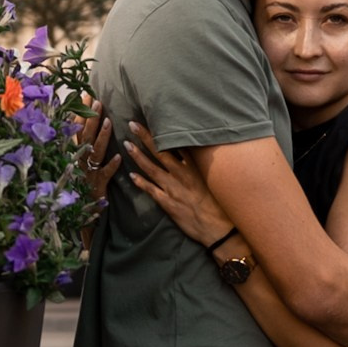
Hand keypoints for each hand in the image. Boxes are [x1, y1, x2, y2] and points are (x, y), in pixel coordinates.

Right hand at [79, 102, 120, 213]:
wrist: (81, 213)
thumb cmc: (82, 185)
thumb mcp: (79, 163)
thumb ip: (81, 144)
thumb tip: (83, 120)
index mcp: (74, 154)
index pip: (76, 129)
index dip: (81, 112)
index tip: (85, 96)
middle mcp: (79, 161)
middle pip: (85, 137)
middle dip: (91, 119)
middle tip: (97, 102)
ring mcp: (88, 173)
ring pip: (94, 152)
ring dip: (101, 137)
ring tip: (108, 122)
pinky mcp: (97, 185)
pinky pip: (105, 174)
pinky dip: (111, 166)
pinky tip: (118, 157)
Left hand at [124, 121, 236, 251]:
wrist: (219, 228)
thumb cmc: (221, 203)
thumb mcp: (215, 179)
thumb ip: (204, 164)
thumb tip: (198, 150)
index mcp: (195, 166)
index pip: (177, 144)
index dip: (164, 131)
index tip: (153, 118)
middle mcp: (182, 174)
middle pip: (160, 151)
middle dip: (145, 137)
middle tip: (132, 124)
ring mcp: (173, 188)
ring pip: (151, 168)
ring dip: (138, 156)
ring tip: (126, 144)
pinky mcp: (168, 203)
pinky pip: (151, 190)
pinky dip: (140, 182)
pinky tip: (131, 176)